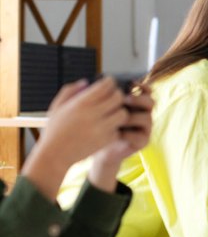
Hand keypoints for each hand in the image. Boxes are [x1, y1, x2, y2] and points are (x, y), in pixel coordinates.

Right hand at [21, 78, 127, 199]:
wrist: (55, 154)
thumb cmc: (55, 130)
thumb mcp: (57, 107)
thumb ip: (70, 91)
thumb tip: (86, 82)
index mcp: (81, 103)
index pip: (105, 86)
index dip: (109, 82)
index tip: (108, 84)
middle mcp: (93, 114)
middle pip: (118, 98)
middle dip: (118, 95)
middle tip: (114, 97)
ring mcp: (101, 128)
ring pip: (123, 114)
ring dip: (120, 111)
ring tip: (112, 113)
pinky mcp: (106, 140)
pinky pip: (119, 129)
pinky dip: (115, 127)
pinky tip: (108, 126)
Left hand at [88, 84, 154, 192]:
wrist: (96, 147)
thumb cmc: (95, 125)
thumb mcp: (97, 108)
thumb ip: (99, 95)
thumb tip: (95, 82)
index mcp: (135, 104)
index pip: (146, 91)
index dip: (142, 86)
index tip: (131, 83)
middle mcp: (142, 114)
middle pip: (151, 102)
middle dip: (139, 99)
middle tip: (125, 99)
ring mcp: (144, 128)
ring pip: (147, 118)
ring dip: (132, 117)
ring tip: (118, 120)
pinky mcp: (142, 141)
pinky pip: (140, 136)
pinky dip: (129, 134)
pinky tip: (116, 134)